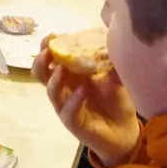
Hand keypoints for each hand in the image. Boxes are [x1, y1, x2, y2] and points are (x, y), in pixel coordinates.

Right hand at [35, 38, 140, 166]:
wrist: (125, 131)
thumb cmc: (116, 101)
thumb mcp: (115, 77)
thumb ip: (110, 61)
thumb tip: (110, 41)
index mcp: (70, 75)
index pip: (51, 59)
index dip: (48, 46)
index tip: (53, 35)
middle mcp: (64, 89)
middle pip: (41, 73)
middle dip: (41, 60)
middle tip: (48, 50)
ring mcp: (66, 106)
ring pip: (50, 91)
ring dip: (54, 78)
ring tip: (62, 67)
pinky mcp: (73, 122)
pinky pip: (67, 111)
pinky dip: (73, 99)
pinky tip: (82, 90)